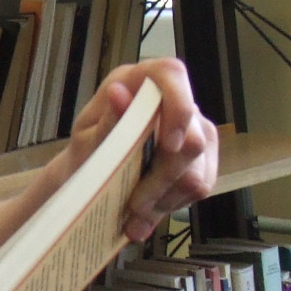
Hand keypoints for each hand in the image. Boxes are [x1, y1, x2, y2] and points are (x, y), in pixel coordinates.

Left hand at [57, 58, 221, 242]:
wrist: (91, 178)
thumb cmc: (87, 153)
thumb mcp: (86, 140)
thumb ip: (107, 122)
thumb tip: (118, 92)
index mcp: (139, 81)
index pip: (172, 75)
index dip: (177, 108)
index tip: (167, 146)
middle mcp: (174, 100)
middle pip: (192, 139)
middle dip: (161, 180)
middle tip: (133, 205)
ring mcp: (195, 128)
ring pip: (196, 172)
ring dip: (162, 199)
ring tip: (132, 215)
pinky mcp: (204, 158)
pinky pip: (201, 187)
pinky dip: (170, 205)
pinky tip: (146, 213)